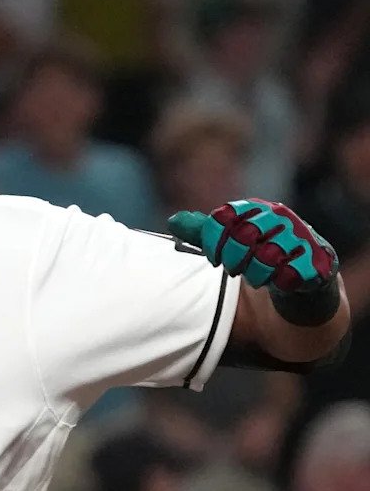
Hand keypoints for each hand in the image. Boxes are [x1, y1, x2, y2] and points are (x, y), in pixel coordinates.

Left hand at [168, 199, 338, 293]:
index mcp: (256, 208)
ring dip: (255, 273)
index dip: (212, 241)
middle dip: (232, 258)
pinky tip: (277, 282)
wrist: (301, 275)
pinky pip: (290, 274)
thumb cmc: (260, 253)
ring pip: (267, 255)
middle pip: (243, 235)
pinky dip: (278, 282)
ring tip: (255, 277)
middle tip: (233, 269)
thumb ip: (202, 232)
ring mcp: (301, 237)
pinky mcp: (317, 261)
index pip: (223, 217)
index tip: (213, 257)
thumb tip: (173, 221)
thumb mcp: (229, 240)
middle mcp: (280, 217)